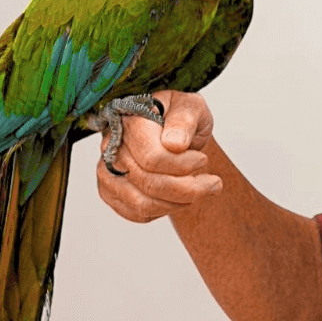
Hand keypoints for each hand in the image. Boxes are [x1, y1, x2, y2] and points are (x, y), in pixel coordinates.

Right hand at [96, 90, 221, 222]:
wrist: (171, 129)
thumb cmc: (180, 116)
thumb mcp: (191, 107)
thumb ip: (184, 120)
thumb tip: (174, 144)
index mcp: (131, 122)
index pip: (152, 157)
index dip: (182, 165)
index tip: (203, 160)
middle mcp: (112, 148)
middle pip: (149, 183)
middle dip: (188, 189)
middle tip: (214, 184)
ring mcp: (107, 171)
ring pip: (142, 204)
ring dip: (178, 203)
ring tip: (201, 191)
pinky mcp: (110, 191)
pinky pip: (137, 214)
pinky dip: (164, 211)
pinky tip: (180, 198)